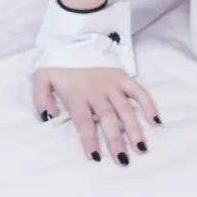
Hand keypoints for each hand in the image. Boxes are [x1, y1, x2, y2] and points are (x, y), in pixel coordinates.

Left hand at [33, 66, 160, 165]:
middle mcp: (96, 91)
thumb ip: (41, 98)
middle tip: (124, 160)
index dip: (89, 139)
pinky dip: (147, 103)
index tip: (96, 157)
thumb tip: (47, 118)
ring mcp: (111, 83)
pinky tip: (155, 120)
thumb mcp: (41, 77)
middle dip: (116, 140)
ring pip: (125, 108)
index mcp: (76, 94)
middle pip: (107, 118)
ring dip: (134, 128)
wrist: (72, 36)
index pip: (83, 121)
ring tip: (141, 147)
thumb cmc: (58, 63)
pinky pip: (137, 90)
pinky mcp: (122, 76)